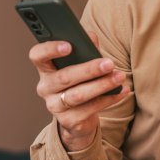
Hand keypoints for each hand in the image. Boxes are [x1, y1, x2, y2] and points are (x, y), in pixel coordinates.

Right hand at [29, 31, 131, 151]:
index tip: (69, 46)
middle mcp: (45, 87)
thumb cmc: (79, 82)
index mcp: (46, 68)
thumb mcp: (80, 64)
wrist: (78, 117)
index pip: (37, 55)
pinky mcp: (68, 121)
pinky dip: (109, 99)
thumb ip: (84, 48)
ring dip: (102, 85)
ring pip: (78, 95)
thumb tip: (91, 38)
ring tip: (119, 77)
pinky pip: (91, 109)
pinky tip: (122, 90)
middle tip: (109, 63)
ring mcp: (55, 106)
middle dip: (89, 69)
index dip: (50, 49)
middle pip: (64, 77)